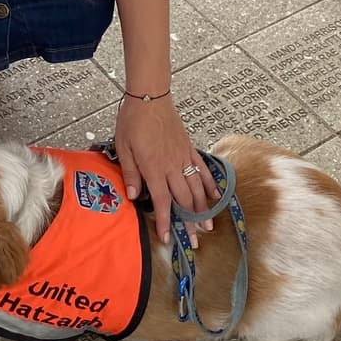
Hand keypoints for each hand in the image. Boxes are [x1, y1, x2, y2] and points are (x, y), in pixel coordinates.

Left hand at [114, 94, 215, 244]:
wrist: (150, 97)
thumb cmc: (133, 122)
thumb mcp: (123, 149)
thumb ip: (131, 174)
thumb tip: (135, 197)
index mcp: (154, 169)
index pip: (163, 202)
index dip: (166, 222)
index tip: (167, 239)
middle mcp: (172, 167)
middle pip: (184, 201)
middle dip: (189, 223)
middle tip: (194, 242)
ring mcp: (184, 158)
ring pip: (197, 189)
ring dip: (203, 209)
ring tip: (208, 227)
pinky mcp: (190, 148)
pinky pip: (203, 170)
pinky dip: (210, 185)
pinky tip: (216, 197)